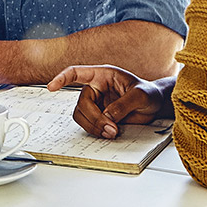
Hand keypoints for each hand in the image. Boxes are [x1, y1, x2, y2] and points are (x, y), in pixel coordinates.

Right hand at [47, 65, 175, 138]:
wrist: (155, 106)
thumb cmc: (149, 94)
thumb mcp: (141, 96)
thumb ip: (124, 105)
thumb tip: (108, 117)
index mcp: (103, 75)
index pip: (77, 73)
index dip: (62, 78)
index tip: (51, 87)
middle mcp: (96, 89)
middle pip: (81, 103)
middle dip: (94, 118)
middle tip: (111, 129)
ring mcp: (96, 104)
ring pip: (81, 116)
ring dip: (94, 126)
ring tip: (112, 132)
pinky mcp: (99, 117)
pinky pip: (88, 125)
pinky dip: (96, 131)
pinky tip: (110, 133)